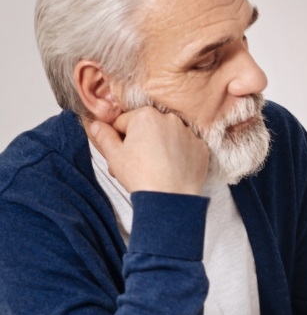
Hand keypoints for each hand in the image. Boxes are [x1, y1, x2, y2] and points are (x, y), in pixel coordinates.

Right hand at [89, 107, 208, 194]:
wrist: (170, 198)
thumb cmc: (141, 176)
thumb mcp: (114, 155)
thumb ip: (104, 136)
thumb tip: (97, 125)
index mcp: (146, 116)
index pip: (124, 122)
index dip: (118, 139)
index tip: (120, 153)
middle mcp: (170, 119)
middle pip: (147, 129)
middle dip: (139, 143)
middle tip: (133, 164)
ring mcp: (188, 133)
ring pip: (166, 137)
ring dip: (158, 147)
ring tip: (152, 169)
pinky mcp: (201, 148)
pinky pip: (184, 147)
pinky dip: (177, 155)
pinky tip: (170, 169)